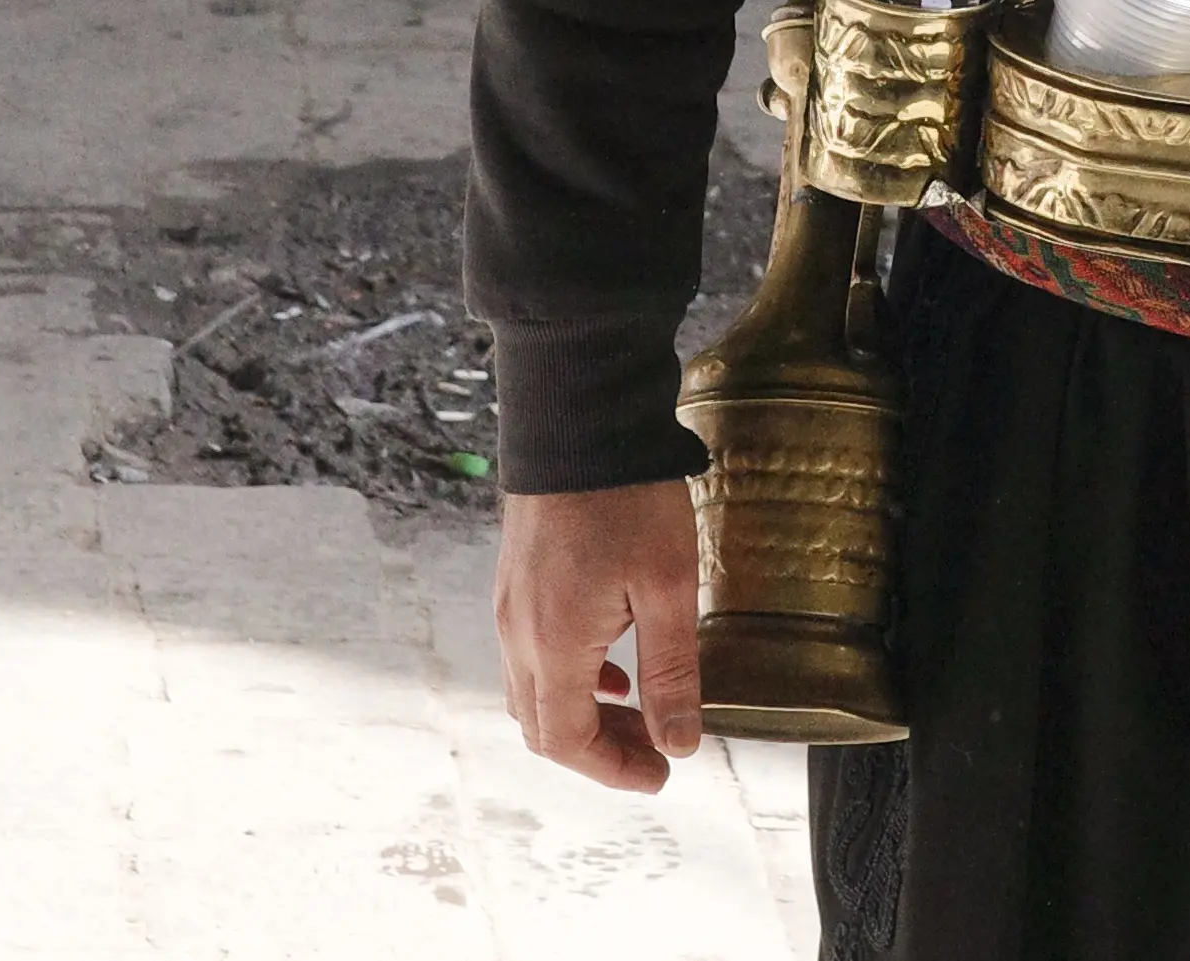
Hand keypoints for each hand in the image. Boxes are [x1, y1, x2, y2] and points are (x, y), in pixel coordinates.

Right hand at [494, 480, 709, 792]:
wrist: (578, 416)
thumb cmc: (627, 497)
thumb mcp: (668, 585)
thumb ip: (672, 671)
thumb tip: (680, 744)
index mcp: (552, 647)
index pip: (568, 742)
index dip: (613, 769)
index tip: (660, 773)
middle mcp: (517, 635)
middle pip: (545, 725)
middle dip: (601, 746)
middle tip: (655, 745)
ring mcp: (509, 605)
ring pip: (534, 690)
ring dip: (584, 710)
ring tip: (640, 705)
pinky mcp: (514, 578)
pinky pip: (530, 652)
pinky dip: (567, 674)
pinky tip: (609, 659)